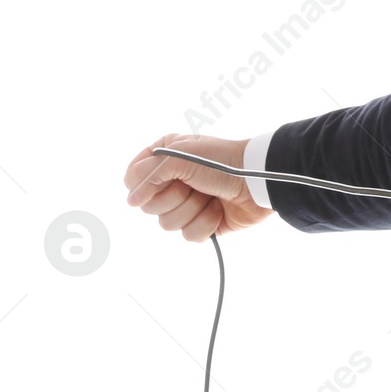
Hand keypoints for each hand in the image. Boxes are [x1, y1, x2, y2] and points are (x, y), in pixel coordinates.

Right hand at [122, 133, 271, 242]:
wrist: (259, 181)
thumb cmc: (223, 161)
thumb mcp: (181, 156)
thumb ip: (149, 175)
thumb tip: (131, 202)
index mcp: (164, 158)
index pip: (133, 178)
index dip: (145, 184)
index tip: (166, 178)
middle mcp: (172, 180)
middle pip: (148, 206)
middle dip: (175, 197)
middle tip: (196, 185)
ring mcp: (187, 203)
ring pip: (167, 224)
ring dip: (193, 210)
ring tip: (210, 196)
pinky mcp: (202, 222)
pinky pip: (189, 236)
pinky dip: (206, 223)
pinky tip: (219, 209)